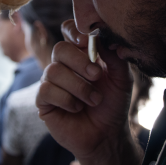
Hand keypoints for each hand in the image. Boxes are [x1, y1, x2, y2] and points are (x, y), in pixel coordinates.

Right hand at [36, 20, 139, 164]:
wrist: (107, 135)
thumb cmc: (113, 104)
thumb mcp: (121, 78)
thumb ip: (114, 56)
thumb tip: (102, 36)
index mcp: (80, 54)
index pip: (68, 31)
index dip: (74, 32)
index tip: (86, 41)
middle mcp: (63, 65)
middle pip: (60, 49)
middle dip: (79, 62)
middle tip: (97, 76)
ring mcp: (51, 82)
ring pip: (53, 71)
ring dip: (78, 86)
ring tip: (94, 100)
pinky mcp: (43, 100)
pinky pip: (47, 90)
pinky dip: (67, 99)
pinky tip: (77, 108)